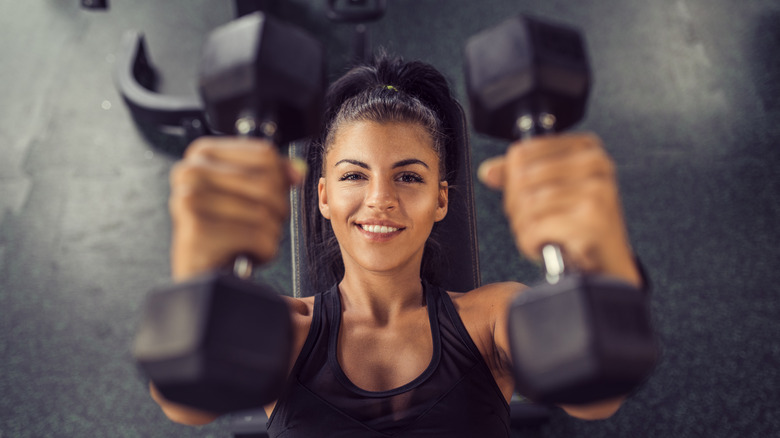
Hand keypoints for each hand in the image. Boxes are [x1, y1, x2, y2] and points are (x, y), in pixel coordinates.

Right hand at [168, 137, 304, 280]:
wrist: (201, 272)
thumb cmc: (222, 231)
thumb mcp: (245, 194)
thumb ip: (272, 175)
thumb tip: (298, 171)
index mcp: (202, 154)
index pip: (265, 155)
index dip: (279, 180)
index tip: (269, 197)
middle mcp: (190, 172)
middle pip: (267, 183)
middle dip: (275, 211)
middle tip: (258, 225)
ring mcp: (191, 199)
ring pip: (265, 212)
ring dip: (269, 234)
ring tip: (248, 241)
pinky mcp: (197, 229)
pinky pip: (258, 237)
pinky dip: (264, 251)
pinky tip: (245, 254)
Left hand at [478, 133, 639, 285]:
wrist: (608, 262)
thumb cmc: (579, 224)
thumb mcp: (552, 190)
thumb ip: (520, 175)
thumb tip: (488, 172)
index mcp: (585, 148)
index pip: (522, 152)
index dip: (509, 180)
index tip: (519, 198)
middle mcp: (595, 163)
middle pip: (522, 178)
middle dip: (515, 207)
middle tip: (526, 222)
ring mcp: (597, 190)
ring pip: (528, 204)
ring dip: (522, 227)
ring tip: (536, 235)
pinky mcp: (593, 218)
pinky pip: (537, 227)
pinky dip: (530, 242)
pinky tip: (542, 246)